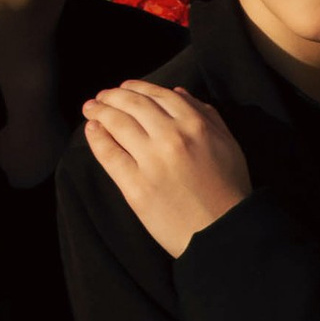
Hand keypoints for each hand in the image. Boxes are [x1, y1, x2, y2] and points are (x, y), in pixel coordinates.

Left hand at [84, 83, 252, 256]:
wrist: (222, 233)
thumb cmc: (229, 190)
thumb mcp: (228, 144)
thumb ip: (207, 115)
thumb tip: (179, 91)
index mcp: (196, 125)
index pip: (159, 95)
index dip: (138, 87)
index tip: (124, 87)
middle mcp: (172, 137)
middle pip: (134, 105)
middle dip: (113, 95)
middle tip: (102, 95)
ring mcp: (152, 161)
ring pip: (118, 124)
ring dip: (100, 111)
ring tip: (91, 108)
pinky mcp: (136, 186)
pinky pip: (110, 154)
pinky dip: (97, 138)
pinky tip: (92, 129)